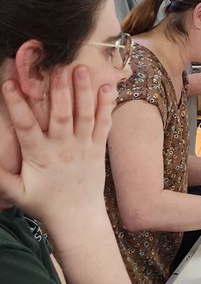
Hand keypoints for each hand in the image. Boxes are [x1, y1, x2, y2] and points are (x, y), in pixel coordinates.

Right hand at [0, 66, 113, 226]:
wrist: (77, 217)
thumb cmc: (43, 204)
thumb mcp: (16, 192)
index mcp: (39, 155)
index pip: (25, 125)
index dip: (16, 103)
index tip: (9, 82)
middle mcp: (62, 148)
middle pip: (61, 114)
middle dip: (59, 89)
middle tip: (57, 65)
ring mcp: (83, 147)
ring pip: (84, 115)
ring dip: (83, 91)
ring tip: (81, 68)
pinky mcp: (98, 148)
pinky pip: (104, 124)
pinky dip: (107, 106)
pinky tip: (108, 87)